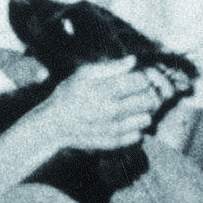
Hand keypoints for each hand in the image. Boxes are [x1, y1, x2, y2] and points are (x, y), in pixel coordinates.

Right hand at [30, 58, 164, 154]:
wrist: (54, 124)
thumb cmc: (68, 94)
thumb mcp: (84, 73)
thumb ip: (111, 67)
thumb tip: (134, 60)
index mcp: (107, 89)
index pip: (141, 81)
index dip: (141, 76)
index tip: (135, 77)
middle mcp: (114, 110)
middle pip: (149, 100)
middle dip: (147, 93)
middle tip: (137, 92)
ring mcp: (115, 128)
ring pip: (147, 119)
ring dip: (143, 112)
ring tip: (132, 107)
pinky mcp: (114, 142)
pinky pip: (138, 135)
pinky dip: (135, 128)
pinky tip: (124, 121)